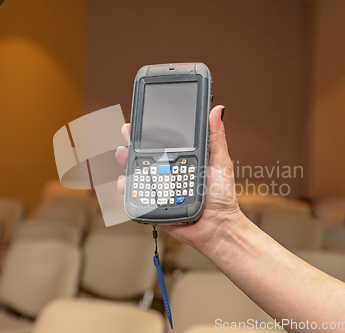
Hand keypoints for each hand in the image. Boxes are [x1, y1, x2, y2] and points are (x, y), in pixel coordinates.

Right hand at [115, 105, 244, 254]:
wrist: (219, 227)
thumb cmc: (223, 197)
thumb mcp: (221, 162)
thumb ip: (216, 137)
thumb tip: (217, 110)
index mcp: (183, 162)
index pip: (164, 144)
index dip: (151, 133)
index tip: (142, 122)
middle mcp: (170, 175)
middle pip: (146, 158)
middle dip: (133, 145)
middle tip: (126, 136)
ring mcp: (161, 190)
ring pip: (139, 175)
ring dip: (127, 164)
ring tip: (122, 155)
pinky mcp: (155, 206)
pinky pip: (139, 197)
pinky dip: (128, 190)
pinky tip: (125, 182)